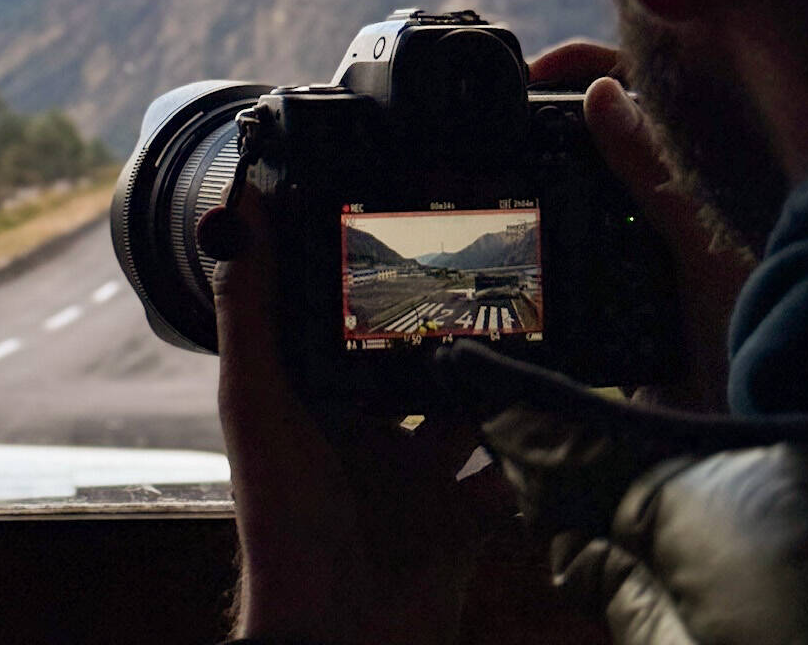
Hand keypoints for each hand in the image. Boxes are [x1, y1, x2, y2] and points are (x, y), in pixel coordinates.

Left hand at [202, 182, 516, 644]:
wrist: (339, 641)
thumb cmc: (284, 521)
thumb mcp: (259, 400)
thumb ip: (250, 307)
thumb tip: (237, 207)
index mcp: (313, 399)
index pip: (344, 318)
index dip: (370, 275)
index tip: (405, 217)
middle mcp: (363, 433)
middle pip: (412, 362)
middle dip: (449, 322)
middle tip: (497, 267)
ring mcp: (414, 479)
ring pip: (468, 413)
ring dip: (499, 378)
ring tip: (541, 322)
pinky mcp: (459, 523)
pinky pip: (509, 480)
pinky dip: (536, 451)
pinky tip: (570, 408)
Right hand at [528, 41, 751, 411]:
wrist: (736, 434)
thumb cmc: (749, 338)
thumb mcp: (702, 249)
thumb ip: (655, 173)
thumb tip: (603, 91)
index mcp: (695, 171)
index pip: (637, 89)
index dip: (585, 67)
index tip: (532, 71)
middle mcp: (660, 194)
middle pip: (593, 125)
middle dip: (541, 108)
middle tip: (493, 111)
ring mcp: (628, 237)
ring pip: (565, 176)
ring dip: (524, 164)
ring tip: (479, 158)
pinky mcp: (598, 283)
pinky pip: (553, 234)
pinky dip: (520, 217)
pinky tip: (493, 215)